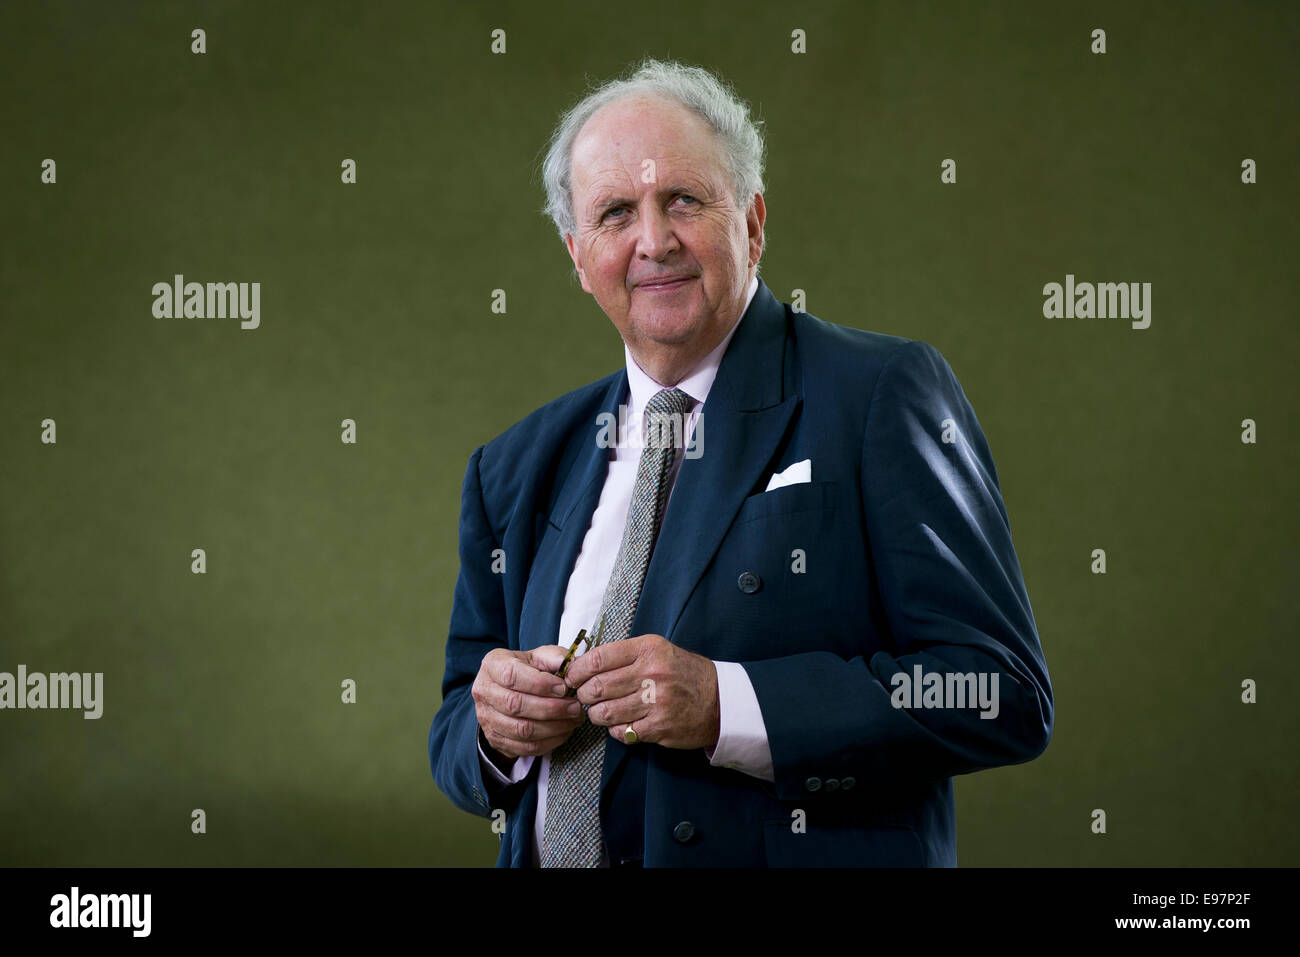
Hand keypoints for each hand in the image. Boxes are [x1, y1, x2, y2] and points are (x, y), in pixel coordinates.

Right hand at [472, 645, 585, 760]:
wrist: (507, 691)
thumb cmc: (526, 671)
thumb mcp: (538, 657)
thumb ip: (554, 658)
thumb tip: (573, 667)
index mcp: (493, 665)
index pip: (511, 675)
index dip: (540, 684)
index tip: (564, 687)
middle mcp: (484, 691)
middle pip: (516, 705)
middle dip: (552, 708)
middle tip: (575, 707)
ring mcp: (486, 718)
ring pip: (521, 730)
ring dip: (554, 727)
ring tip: (573, 719)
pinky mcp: (495, 739)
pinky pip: (524, 747)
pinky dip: (549, 742)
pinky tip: (564, 731)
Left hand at [562, 634, 719, 749]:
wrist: (720, 700)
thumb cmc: (682, 673)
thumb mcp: (658, 651)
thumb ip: (625, 655)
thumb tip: (584, 664)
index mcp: (649, 649)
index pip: (598, 658)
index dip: (577, 670)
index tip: (572, 677)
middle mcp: (652, 673)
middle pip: (597, 687)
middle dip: (583, 694)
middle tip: (584, 697)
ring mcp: (656, 702)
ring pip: (605, 712)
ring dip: (596, 715)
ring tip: (599, 712)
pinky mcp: (660, 727)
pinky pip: (622, 732)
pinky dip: (615, 730)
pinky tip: (621, 724)